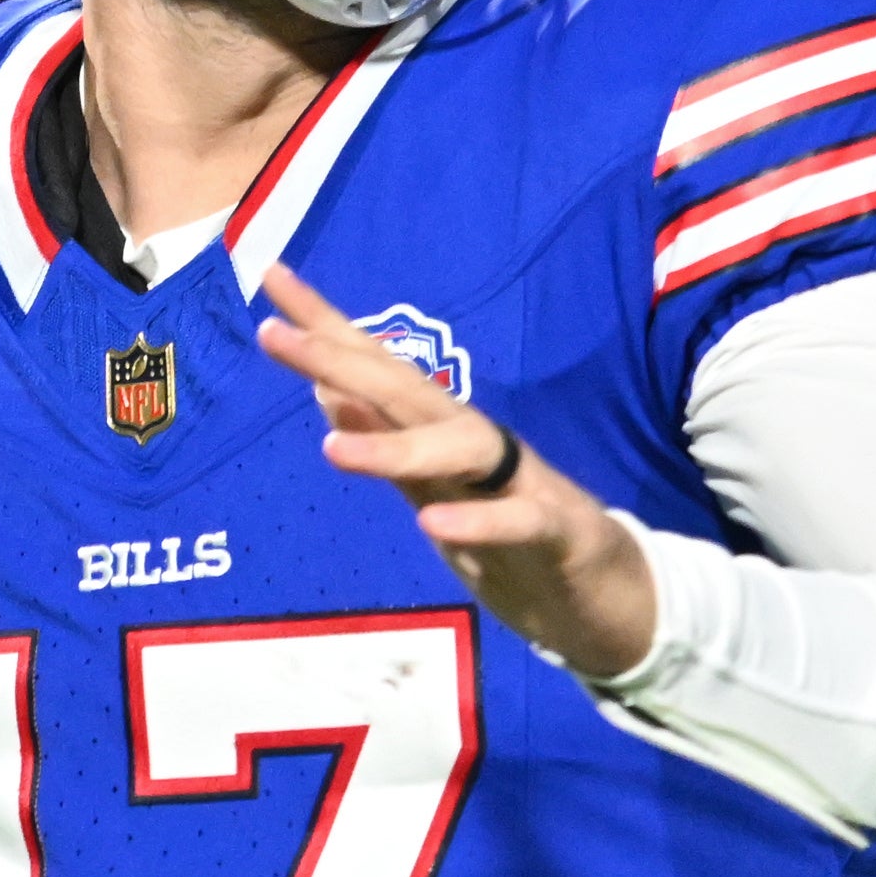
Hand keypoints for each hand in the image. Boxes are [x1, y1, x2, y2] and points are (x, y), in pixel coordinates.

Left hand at [254, 265, 656, 678]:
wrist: (604, 599)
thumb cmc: (509, 542)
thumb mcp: (432, 492)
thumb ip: (385, 442)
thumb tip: (324, 390)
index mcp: (443, 434)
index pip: (379, 369)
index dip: (325, 326)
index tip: (270, 278)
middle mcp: (479, 445)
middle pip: (407, 392)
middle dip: (341, 360)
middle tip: (275, 336)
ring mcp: (523, 483)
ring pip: (462, 448)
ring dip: (396, 448)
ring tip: (333, 451)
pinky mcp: (560, 532)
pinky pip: (519, 521)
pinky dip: (479, 521)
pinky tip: (434, 526)